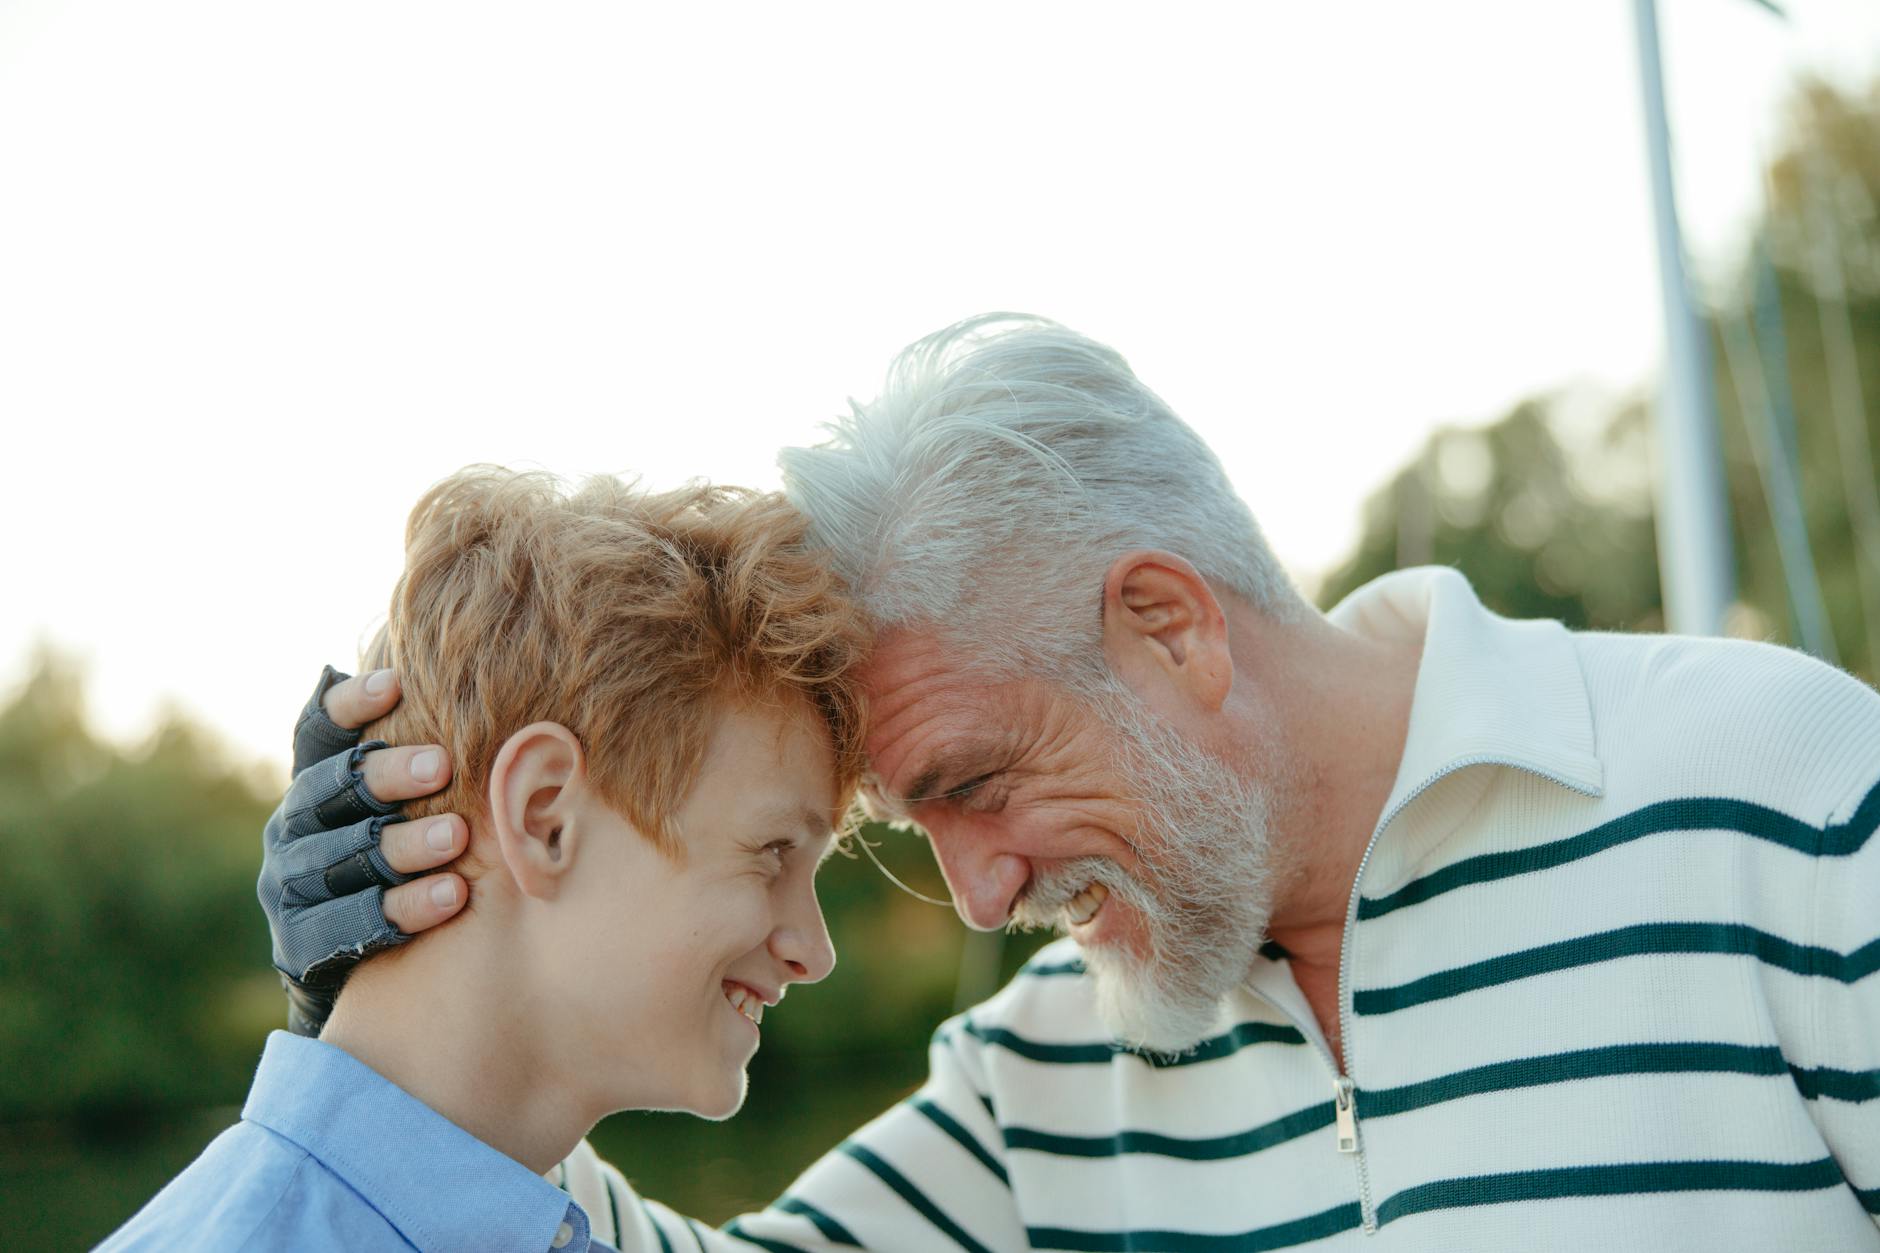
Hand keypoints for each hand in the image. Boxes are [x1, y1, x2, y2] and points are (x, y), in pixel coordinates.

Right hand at [257, 666, 468, 1033]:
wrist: (362, 968)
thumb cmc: (402, 859)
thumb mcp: (405, 806)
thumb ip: (426, 756)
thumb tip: (473, 682)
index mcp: (315, 782)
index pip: (319, 732)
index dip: (349, 705)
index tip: (397, 685)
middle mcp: (292, 826)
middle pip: (331, 790)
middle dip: (386, 776)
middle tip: (442, 766)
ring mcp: (290, 885)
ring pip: (342, 857)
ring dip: (402, 846)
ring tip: (456, 837)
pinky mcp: (300, 941)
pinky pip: (348, 924)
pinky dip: (402, 908)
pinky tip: (452, 895)